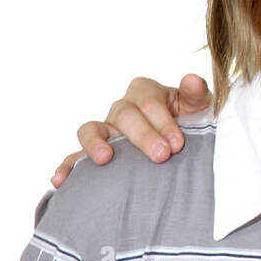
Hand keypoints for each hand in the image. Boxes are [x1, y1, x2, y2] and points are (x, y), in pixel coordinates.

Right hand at [51, 74, 212, 186]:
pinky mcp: (97, 152)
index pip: (149, 102)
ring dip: (95, 143)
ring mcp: (107, 130)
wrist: (185, 146)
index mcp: (146, 92)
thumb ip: (196, 94)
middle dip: (142, 135)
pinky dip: (67, 167)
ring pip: (91, 129)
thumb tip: (192, 79)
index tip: (178, 144)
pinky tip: (61, 181)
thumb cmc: (192, 122)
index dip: (163, 121)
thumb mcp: (199, 107)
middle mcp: (123, 108)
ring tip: (104, 159)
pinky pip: (75, 157)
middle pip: (124, 115)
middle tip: (161, 155)